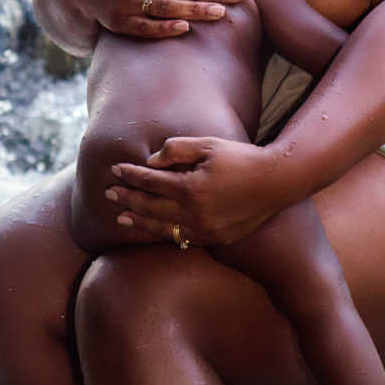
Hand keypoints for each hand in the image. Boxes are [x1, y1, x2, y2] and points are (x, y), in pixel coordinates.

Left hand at [105, 136, 281, 245]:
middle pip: (150, 208)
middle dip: (127, 199)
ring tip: (122, 217)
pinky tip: (154, 227)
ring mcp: (205, 230)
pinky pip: (182, 238)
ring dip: (140, 221)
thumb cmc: (241, 158)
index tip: (115, 170)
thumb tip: (150, 161)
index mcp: (190, 188)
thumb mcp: (207, 145)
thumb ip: (175, 150)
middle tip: (109, 194)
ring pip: (162, 229)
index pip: (150, 183)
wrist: (276, 182)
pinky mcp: (215, 239)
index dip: (130, 176)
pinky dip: (164, 232)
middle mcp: (194, 214)